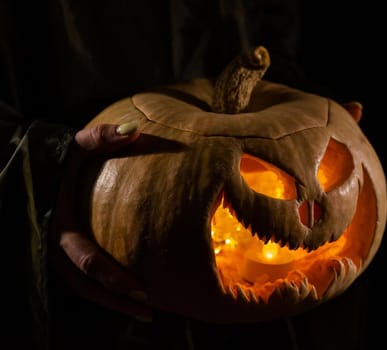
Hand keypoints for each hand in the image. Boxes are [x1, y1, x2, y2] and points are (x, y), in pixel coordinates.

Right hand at [49, 122, 151, 320]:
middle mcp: (53, 245)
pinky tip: (126, 292)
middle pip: (85, 285)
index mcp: (57, 225)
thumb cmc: (53, 155)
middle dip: (116, 300)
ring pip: (81, 287)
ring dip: (110, 301)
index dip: (113, 278)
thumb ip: (99, 136)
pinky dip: (102, 289)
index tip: (142, 290)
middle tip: (150, 310)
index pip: (86, 260)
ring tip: (145, 310)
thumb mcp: (74, 144)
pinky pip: (80, 277)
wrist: (26, 164)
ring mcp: (54, 252)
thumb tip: (133, 130)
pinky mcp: (60, 252)